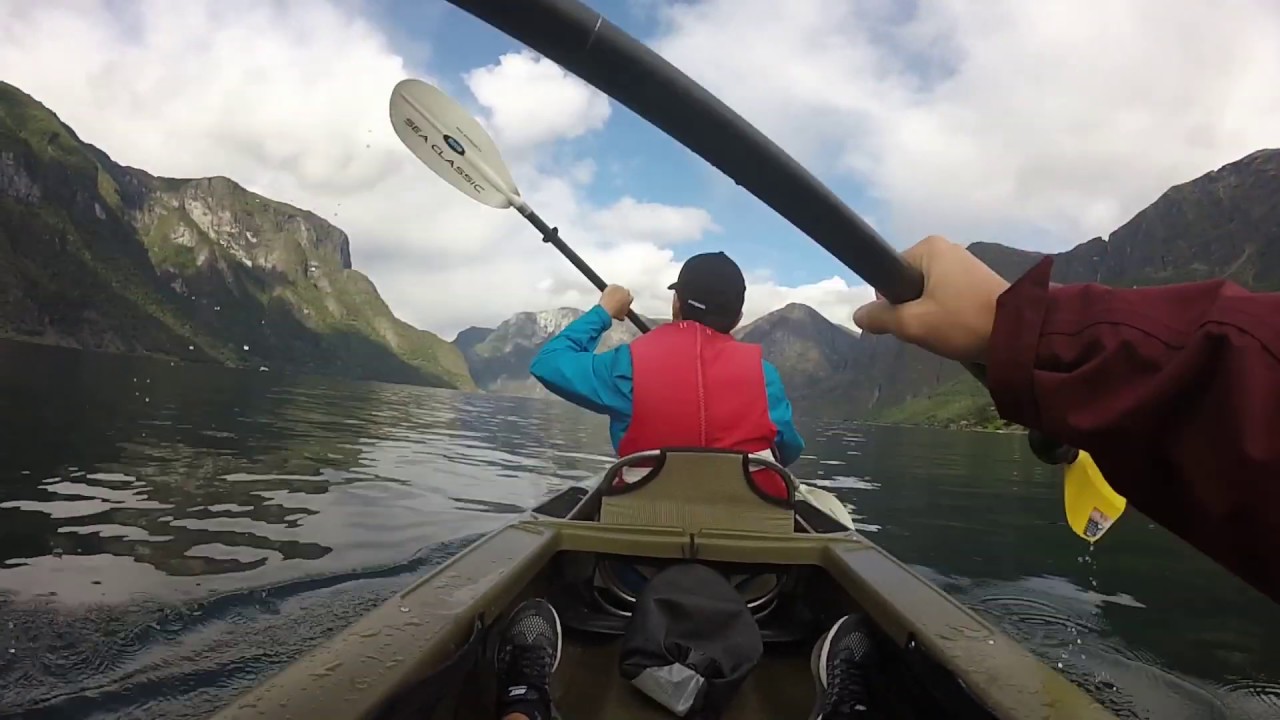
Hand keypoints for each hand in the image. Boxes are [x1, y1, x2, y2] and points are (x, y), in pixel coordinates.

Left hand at [599, 284, 633, 319]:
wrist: (606, 308)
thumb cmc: (614, 312)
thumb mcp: (621, 315)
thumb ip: (623, 314)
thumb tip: (622, 316)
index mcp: (629, 299)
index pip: (630, 298)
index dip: (626, 300)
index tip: (623, 302)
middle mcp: (625, 292)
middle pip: (626, 292)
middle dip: (622, 295)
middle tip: (617, 299)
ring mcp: (618, 288)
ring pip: (619, 288)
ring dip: (617, 291)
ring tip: (612, 297)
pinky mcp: (612, 286)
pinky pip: (612, 286)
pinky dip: (610, 289)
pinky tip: (608, 293)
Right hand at [852, 235, 1009, 363]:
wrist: (1018, 333)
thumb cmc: (962, 321)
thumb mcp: (914, 323)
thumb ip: (881, 318)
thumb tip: (858, 315)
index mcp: (928, 247)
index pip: (889, 274)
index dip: (890, 301)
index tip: (907, 319)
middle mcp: (946, 247)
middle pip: (907, 283)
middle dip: (910, 307)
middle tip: (927, 327)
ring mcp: (963, 262)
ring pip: (926, 291)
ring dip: (927, 312)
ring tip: (944, 329)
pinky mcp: (977, 279)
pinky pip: (945, 294)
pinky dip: (945, 311)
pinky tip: (956, 326)